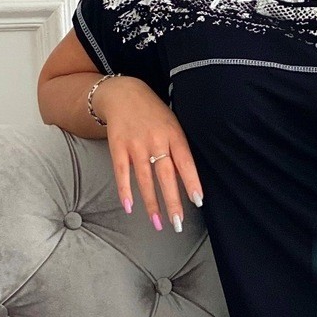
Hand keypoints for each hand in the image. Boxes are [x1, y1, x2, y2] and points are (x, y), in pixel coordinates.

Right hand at [95, 75, 203, 230]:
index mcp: (174, 135)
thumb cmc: (154, 114)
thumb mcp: (173, 125)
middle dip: (172, 201)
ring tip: (158, 223)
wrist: (123, 93)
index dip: (192, 182)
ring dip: (151, 203)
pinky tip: (129, 207)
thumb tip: (188, 181)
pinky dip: (125, 190)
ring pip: (145, 178)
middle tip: (177, 223)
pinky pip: (121, 172)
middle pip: (166, 175)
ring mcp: (135, 144)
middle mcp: (156, 140)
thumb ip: (179, 150)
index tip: (198, 201)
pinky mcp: (117, 146)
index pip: (186, 162)